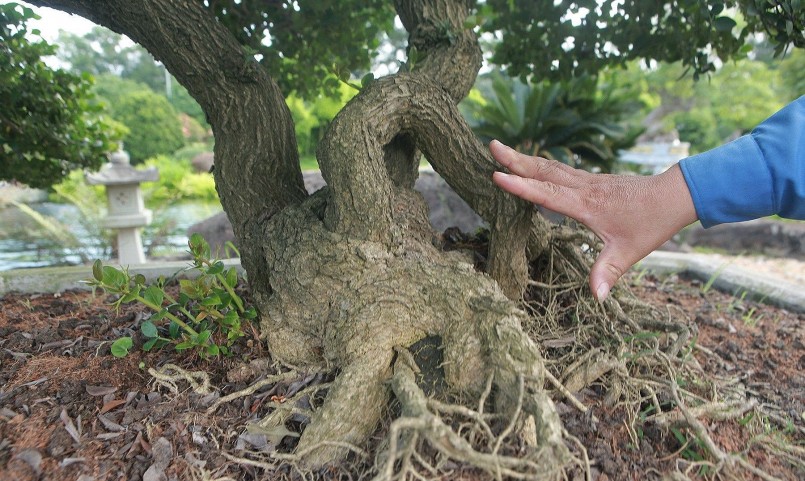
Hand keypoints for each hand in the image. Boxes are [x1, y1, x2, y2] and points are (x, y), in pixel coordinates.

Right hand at [490, 140, 697, 301]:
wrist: (673, 196)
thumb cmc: (651, 223)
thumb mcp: (630, 252)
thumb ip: (608, 272)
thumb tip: (596, 297)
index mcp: (587, 205)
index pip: (548, 194)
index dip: (522, 187)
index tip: (498, 176)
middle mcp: (584, 188)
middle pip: (544, 171)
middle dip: (516, 159)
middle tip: (492, 146)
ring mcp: (588, 181)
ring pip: (551, 167)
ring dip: (525, 158)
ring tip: (502, 150)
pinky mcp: (592, 180)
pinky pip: (560, 170)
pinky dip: (541, 165)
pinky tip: (533, 164)